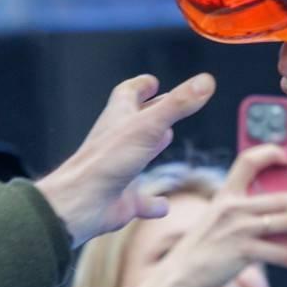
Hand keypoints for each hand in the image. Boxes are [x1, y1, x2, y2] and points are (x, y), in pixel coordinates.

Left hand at [35, 73, 216, 245]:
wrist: (79, 205)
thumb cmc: (107, 161)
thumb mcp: (149, 126)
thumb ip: (179, 104)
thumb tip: (207, 80)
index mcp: (118, 118)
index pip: (127, 93)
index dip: (141, 85)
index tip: (152, 81)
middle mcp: (116, 141)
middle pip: (133, 120)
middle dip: (150, 111)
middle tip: (167, 105)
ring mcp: (118, 170)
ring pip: (136, 154)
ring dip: (150, 146)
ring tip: (168, 138)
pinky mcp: (122, 198)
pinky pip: (141, 200)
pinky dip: (153, 202)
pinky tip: (164, 206)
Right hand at [128, 145, 286, 286]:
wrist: (178, 278)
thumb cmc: (201, 249)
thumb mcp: (215, 218)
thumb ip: (239, 208)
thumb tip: (273, 205)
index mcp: (226, 195)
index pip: (248, 160)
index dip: (270, 152)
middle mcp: (232, 207)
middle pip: (283, 197)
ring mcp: (238, 229)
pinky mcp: (242, 251)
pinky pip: (278, 250)